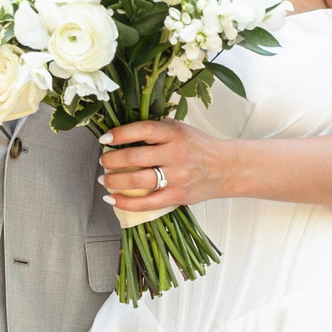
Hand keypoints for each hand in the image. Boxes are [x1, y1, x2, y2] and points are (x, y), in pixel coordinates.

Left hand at [97, 120, 234, 217]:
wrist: (227, 168)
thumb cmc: (200, 147)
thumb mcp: (182, 129)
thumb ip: (158, 128)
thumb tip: (126, 130)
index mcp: (175, 134)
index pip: (142, 130)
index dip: (120, 134)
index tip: (105, 138)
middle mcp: (175, 154)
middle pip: (134, 158)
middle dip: (111, 160)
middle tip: (104, 161)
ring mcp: (176, 177)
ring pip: (137, 181)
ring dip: (114, 181)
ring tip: (105, 180)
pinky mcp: (177, 196)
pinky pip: (146, 203)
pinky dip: (125, 203)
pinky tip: (112, 199)